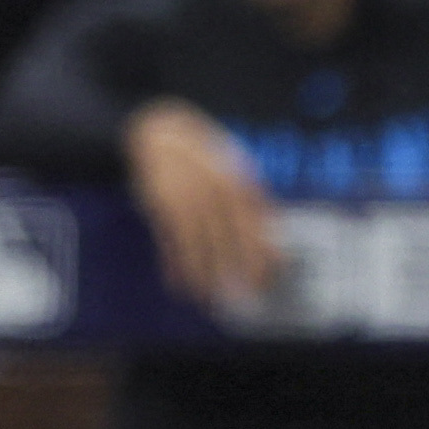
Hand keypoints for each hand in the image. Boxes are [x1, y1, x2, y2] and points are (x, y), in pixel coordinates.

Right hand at [125, 100, 278, 315]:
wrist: (156, 131)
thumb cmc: (201, 152)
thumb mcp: (232, 162)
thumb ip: (250, 192)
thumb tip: (269, 227)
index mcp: (233, 177)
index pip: (254, 218)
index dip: (263, 246)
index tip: (272, 271)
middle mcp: (210, 188)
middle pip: (227, 235)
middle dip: (238, 266)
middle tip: (247, 293)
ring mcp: (183, 196)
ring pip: (196, 243)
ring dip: (202, 273)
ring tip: (208, 298)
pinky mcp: (160, 204)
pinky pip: (169, 241)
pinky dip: (174, 264)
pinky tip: (179, 283)